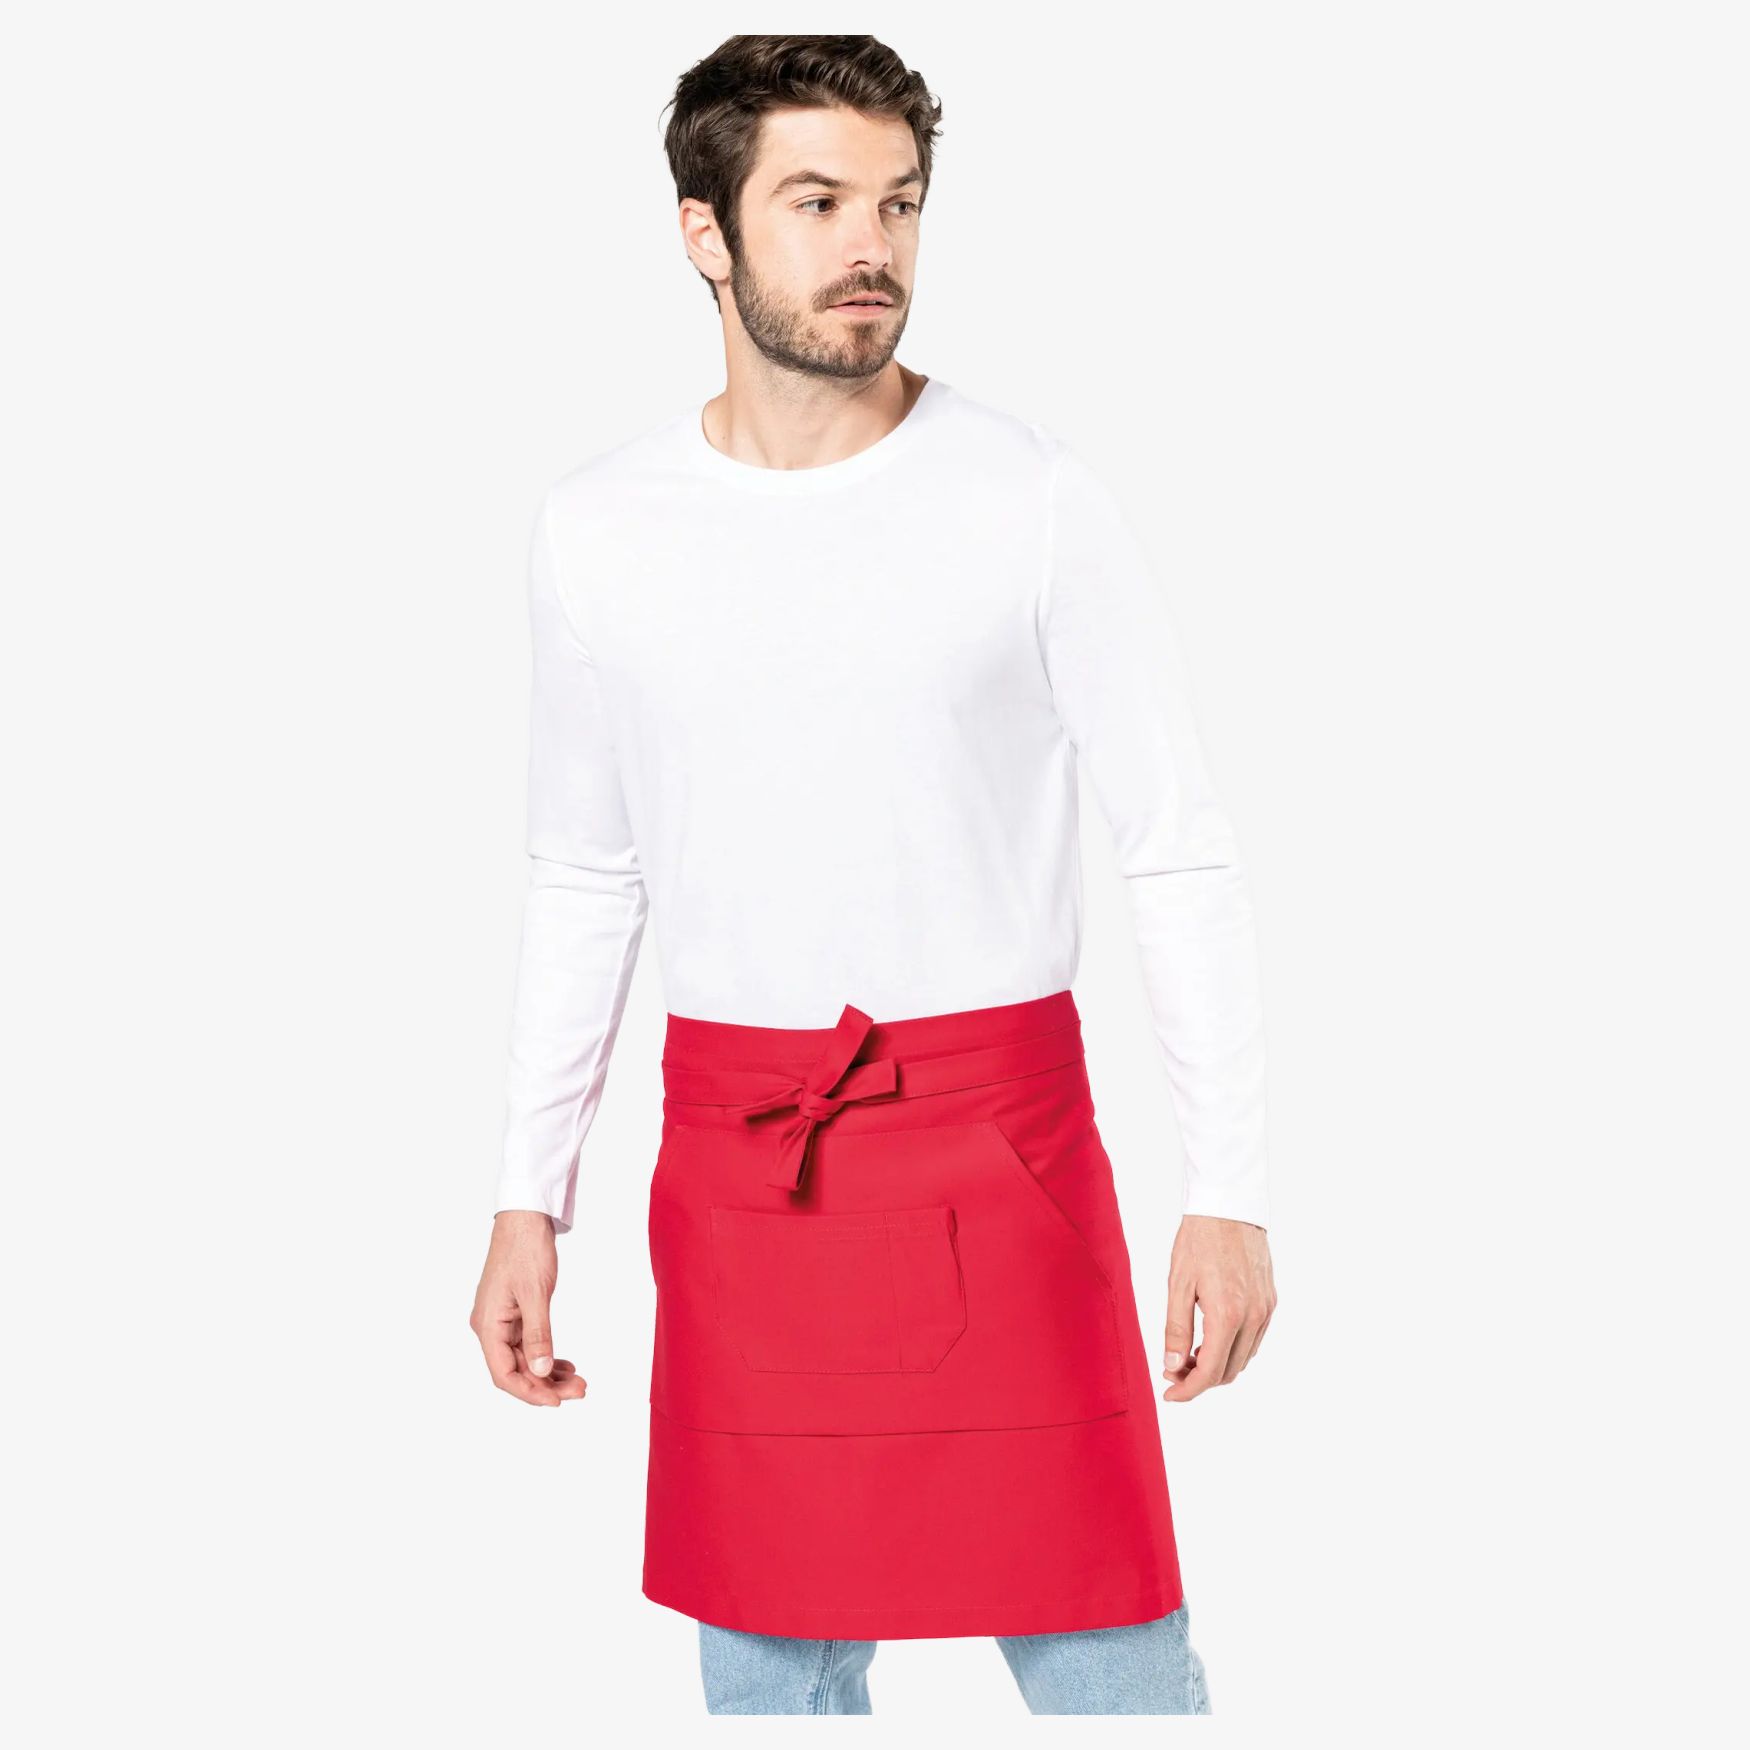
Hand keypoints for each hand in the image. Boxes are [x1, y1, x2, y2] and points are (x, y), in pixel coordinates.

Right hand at [470, 1211, 587, 1406]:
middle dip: (546, 1384)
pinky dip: (547, 1354)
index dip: (529, 1392)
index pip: (504, 1374)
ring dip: (550, 1373)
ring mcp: (503, 1320)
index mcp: (488, 1325)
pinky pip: (530, 1344)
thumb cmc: (525, 1249)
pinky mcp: (515, 1313)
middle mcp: (491, 1327)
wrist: (525, 1218)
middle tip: (580, 1391)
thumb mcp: (535, 1293)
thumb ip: (538, 1334)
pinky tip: (566, 1364)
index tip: (556, 1402)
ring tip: (579, 1381)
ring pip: (525, 1359)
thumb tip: (541, 1372)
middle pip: (516, 1370)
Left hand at [1161, 1214, 1275, 1402]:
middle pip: (1228, 1371)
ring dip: (1217, 1365)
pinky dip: (1233, 1349)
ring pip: (1243, 1358)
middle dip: (1200, 1379)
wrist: (1229, 1205)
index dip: (1188, 1390)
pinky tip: (1211, 1338)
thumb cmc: (1198, 1239)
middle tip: (1173, 1370)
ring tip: (1188, 1354)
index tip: (1170, 1394)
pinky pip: (1254, 1340)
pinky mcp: (1271, 1301)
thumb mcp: (1178, 1283)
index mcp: (1227, 1314)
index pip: (1209, 1371)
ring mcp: (1266, 1309)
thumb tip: (1172, 1367)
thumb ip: (1175, 1329)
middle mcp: (1253, 1317)